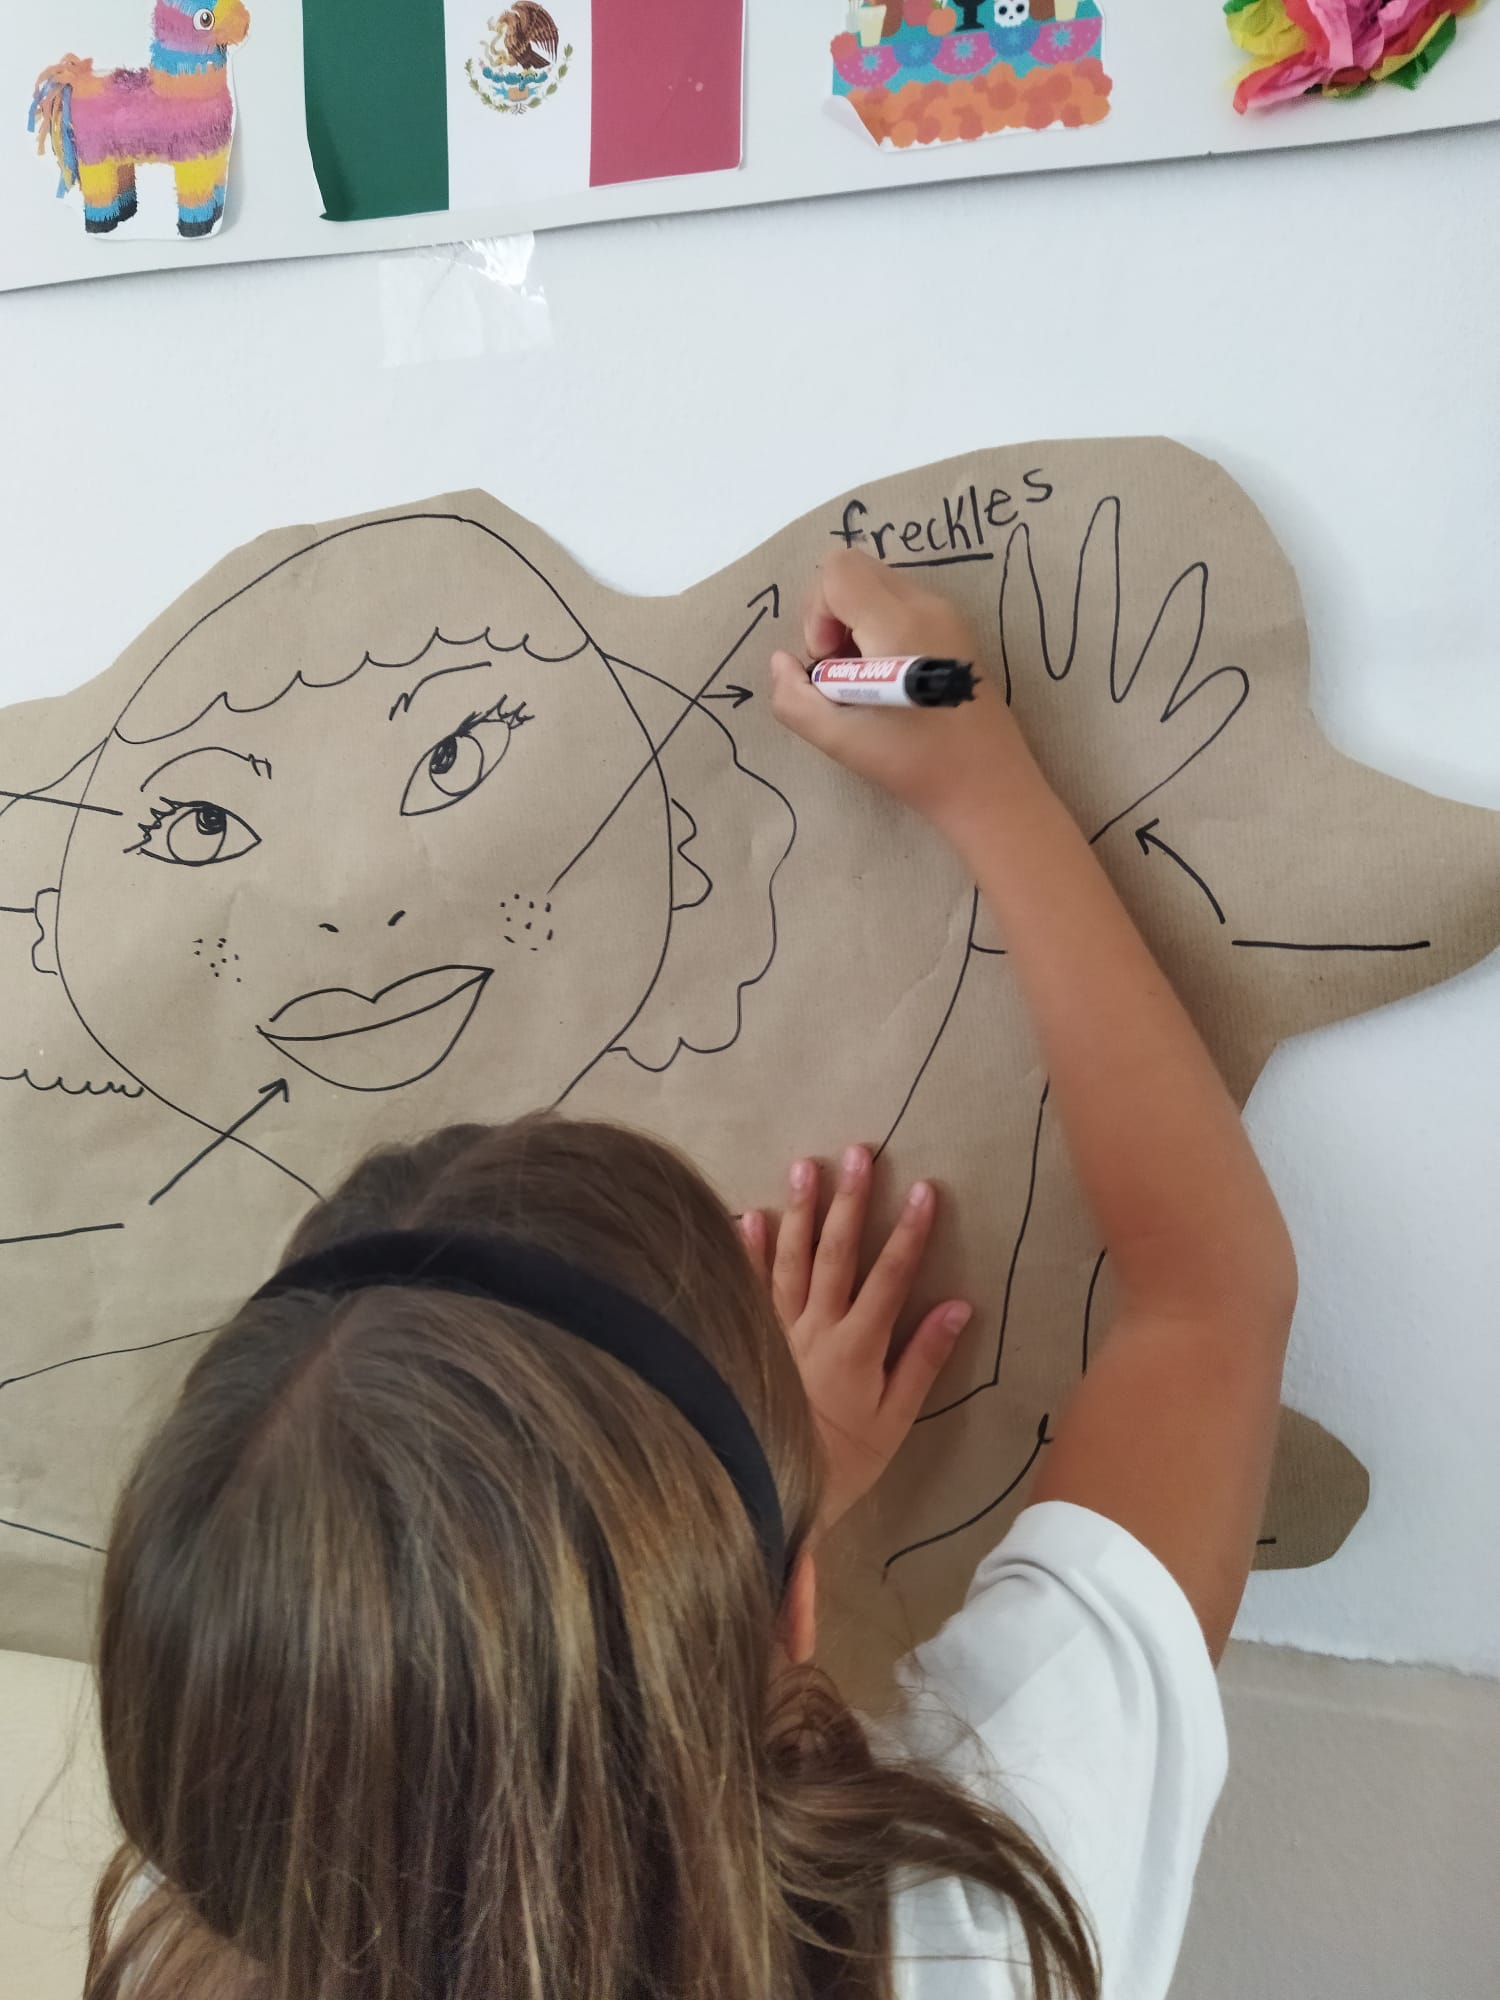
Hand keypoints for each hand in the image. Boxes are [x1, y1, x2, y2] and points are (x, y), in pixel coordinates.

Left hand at [739, 1144, 971, 1533]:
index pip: (891, 1276)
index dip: (910, 1232)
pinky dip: (747, 1250)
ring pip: (789, 1259)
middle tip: (858, 1152)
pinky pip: (748, 1286)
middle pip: (836, 1254)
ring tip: (805, 1165)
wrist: (769, 1484)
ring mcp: (778, 1329)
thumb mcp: (895, 1419)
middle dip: (850, 1200)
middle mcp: (816, 1327)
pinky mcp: (750, 1336)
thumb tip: (960, 1306)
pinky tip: (749, 1215)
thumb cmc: (845, 1459)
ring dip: (799, 1211)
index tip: (925, 1189)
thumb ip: (923, 1360)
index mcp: (858, 1345)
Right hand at [768, 548, 1025, 834]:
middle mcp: (925, 605)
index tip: (825, 663)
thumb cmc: (915, 764)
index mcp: (896, 624)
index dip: (815, 613)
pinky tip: (888, 681)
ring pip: (877, 586)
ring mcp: (946, 614)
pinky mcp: (956, 630)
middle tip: (839, 670)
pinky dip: (879, 630)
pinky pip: (901, 605)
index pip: (837, 570)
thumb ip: (793, 697)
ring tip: (862, 681)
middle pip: (855, 568)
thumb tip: (781, 662)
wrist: (989, 786)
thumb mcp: (839, 740)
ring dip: (854, 624)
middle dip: (831, 614)